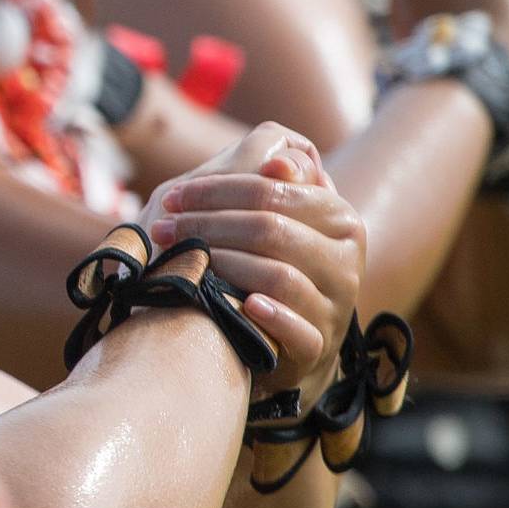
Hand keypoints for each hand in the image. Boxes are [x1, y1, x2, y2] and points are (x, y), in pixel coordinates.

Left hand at [146, 124, 365, 400]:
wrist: (280, 336)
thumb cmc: (264, 262)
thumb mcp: (270, 217)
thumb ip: (270, 184)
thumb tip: (276, 162)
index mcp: (338, 216)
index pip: (273, 190)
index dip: (216, 190)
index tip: (171, 198)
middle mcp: (345, 258)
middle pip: (271, 229)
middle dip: (208, 225)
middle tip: (163, 229)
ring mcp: (336, 303)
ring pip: (280, 276)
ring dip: (224, 266)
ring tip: (184, 262)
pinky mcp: (320, 344)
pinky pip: (299, 331)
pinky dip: (270, 317)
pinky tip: (243, 306)